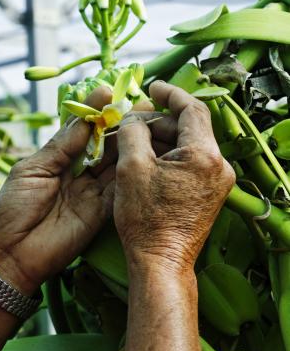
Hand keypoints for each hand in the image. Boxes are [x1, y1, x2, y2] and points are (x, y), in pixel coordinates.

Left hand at [0, 87, 158, 293]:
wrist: (11, 255)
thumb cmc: (12, 210)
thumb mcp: (32, 170)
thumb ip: (61, 146)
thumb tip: (85, 119)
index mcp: (57, 159)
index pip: (82, 130)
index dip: (95, 112)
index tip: (108, 91)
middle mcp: (78, 173)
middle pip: (105, 144)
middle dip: (121, 124)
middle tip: (140, 103)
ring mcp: (92, 192)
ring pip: (117, 164)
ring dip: (132, 144)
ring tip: (148, 121)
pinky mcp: (102, 213)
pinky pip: (121, 190)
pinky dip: (134, 173)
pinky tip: (148, 154)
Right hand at [112, 81, 234, 270]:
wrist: (160, 262)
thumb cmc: (146, 219)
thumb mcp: (131, 167)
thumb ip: (133, 132)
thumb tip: (134, 118)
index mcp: (205, 155)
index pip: (192, 109)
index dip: (170, 94)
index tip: (152, 88)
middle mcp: (219, 166)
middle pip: (190, 128)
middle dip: (159, 121)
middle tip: (131, 122)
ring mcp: (217, 182)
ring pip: (189, 146)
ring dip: (162, 139)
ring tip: (134, 143)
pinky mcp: (210, 195)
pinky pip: (191, 164)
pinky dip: (169, 157)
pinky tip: (146, 162)